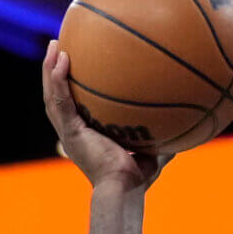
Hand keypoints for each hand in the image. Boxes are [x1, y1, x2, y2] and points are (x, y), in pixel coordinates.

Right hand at [41, 41, 163, 194]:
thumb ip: (161, 139)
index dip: (68, 86)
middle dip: (54, 71)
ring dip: (49, 68)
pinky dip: (58, 78)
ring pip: (51, 95)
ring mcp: (69, 132)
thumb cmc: (135, 179)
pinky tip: (62, 58)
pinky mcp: (70, 131)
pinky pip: (60, 99)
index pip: (71, 106)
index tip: (73, 65)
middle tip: (57, 46)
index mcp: (83, 135)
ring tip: (54, 45)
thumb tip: (182, 129)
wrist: (124, 189)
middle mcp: (72, 132)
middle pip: (55, 96)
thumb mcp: (151, 152)